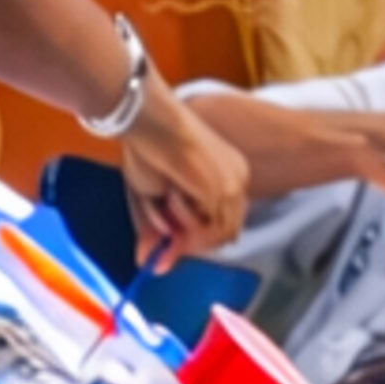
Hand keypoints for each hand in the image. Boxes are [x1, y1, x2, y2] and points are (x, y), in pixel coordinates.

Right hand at [118, 72, 255, 270]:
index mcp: (228, 174)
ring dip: (186, 229)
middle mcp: (238, 179)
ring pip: (218, 236)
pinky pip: (209, 230)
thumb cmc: (146, 148)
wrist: (147, 118)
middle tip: (165, 232)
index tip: (171, 242)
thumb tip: (152, 266)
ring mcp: (234, 185)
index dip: (197, 238)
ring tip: (168, 196)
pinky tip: (172, 194)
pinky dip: (186, 223)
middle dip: (190, 241)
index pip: (223, 222)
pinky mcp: (224, 190)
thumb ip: (158, 233)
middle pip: (224, 234)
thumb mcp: (153, 199)